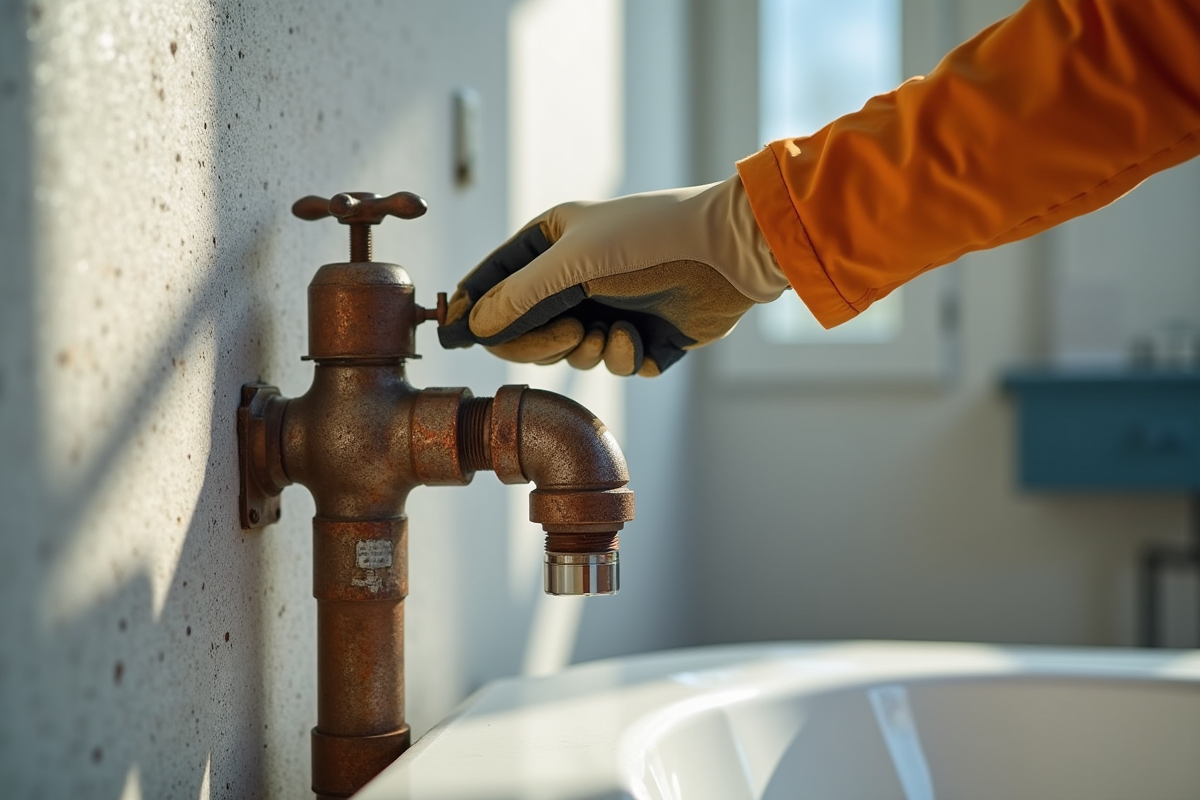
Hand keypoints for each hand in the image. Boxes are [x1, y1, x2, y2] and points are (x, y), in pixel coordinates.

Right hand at [438, 175, 787, 375]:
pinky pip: (610, 363)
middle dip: (543, 338)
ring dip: (583, 350)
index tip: (451, 334)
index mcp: (553, 242)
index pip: (496, 280)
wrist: (726, 254)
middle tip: (570, 331)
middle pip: (525, 329)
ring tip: (608, 332)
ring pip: (567, 353)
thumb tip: (475, 326)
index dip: (473, 307)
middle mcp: (576, 276)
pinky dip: (620, 357)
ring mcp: (608, 307)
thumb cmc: (649, 240)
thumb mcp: (573, 262)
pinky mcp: (640, 337)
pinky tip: (637, 339)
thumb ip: (518, 295)